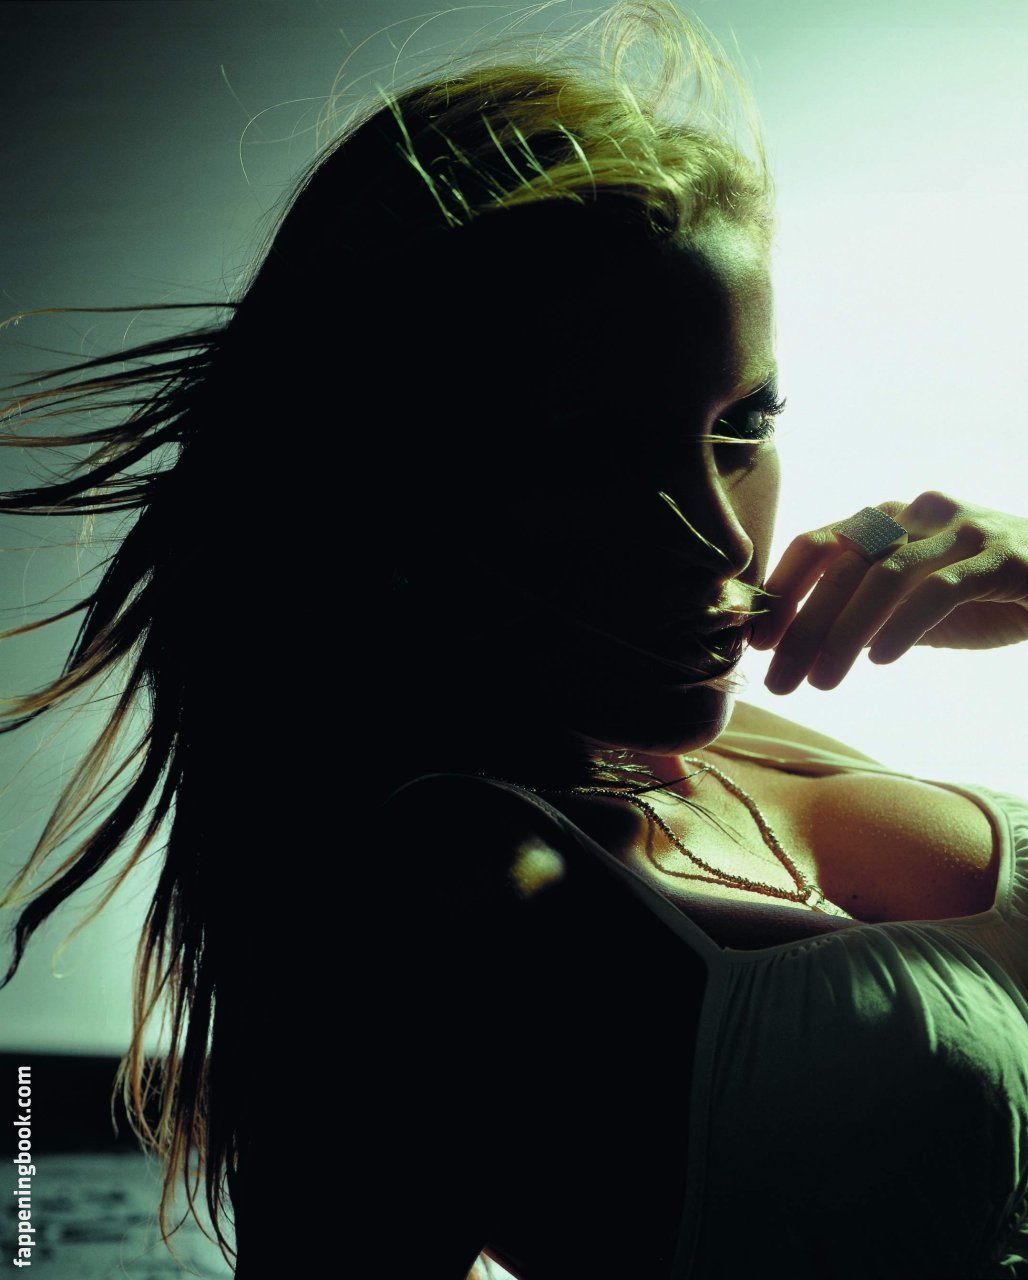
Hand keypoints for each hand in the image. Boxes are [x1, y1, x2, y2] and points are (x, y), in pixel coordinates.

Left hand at [750, 491, 1027, 693]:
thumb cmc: (986, 594)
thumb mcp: (914, 604)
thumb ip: (866, 613)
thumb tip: (801, 645)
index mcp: (890, 521)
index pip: (818, 543)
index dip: (781, 590)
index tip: (757, 642)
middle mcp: (919, 514)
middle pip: (843, 565)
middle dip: (803, 627)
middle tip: (779, 680)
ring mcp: (962, 530)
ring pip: (884, 575)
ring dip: (844, 634)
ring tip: (822, 682)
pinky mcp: (1001, 556)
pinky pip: (940, 588)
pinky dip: (903, 625)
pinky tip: (882, 660)